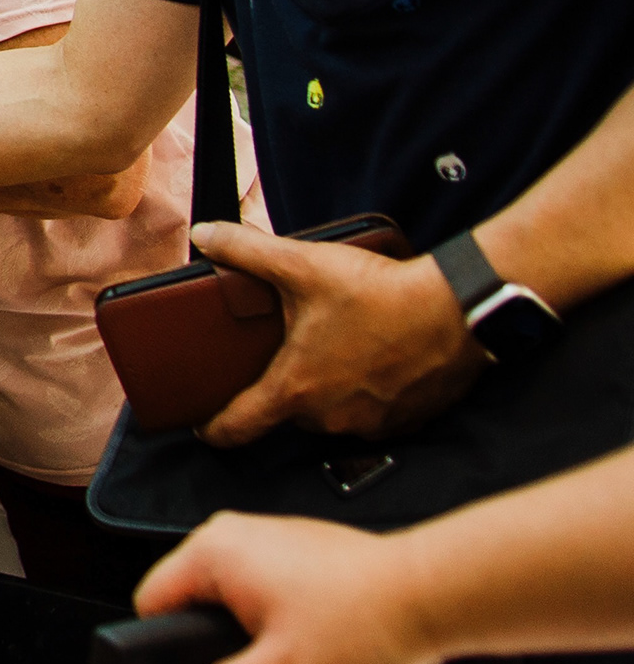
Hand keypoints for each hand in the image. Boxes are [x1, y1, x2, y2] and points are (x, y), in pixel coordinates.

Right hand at [135, 510, 437, 663]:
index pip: (151, 606)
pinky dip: (291, 636)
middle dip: (227, 661)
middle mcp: (239, 538)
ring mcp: (276, 544)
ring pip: (240, 612)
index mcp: (215, 553)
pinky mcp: (308, 557)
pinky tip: (325, 659)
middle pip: (198, 613)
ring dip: (264, 654)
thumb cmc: (372, 619)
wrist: (443, 596)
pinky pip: (275, 603)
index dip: (167, 657)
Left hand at [192, 222, 487, 446]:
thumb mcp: (304, 265)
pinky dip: (369, 394)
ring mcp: (372, 423)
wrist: (460, 309)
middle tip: (291, 353)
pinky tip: (375, 362)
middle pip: (290, 412)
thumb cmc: (380, 292)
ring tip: (337, 350)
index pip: (239, 426)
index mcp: (296, 388)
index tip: (204, 426)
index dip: (215, 428)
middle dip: (286, 385)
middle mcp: (330, 416)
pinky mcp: (409, 420)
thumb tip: (205, 235)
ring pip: (333, 413)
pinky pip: (374, 414)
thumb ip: (247, 250)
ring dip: (329, 389)